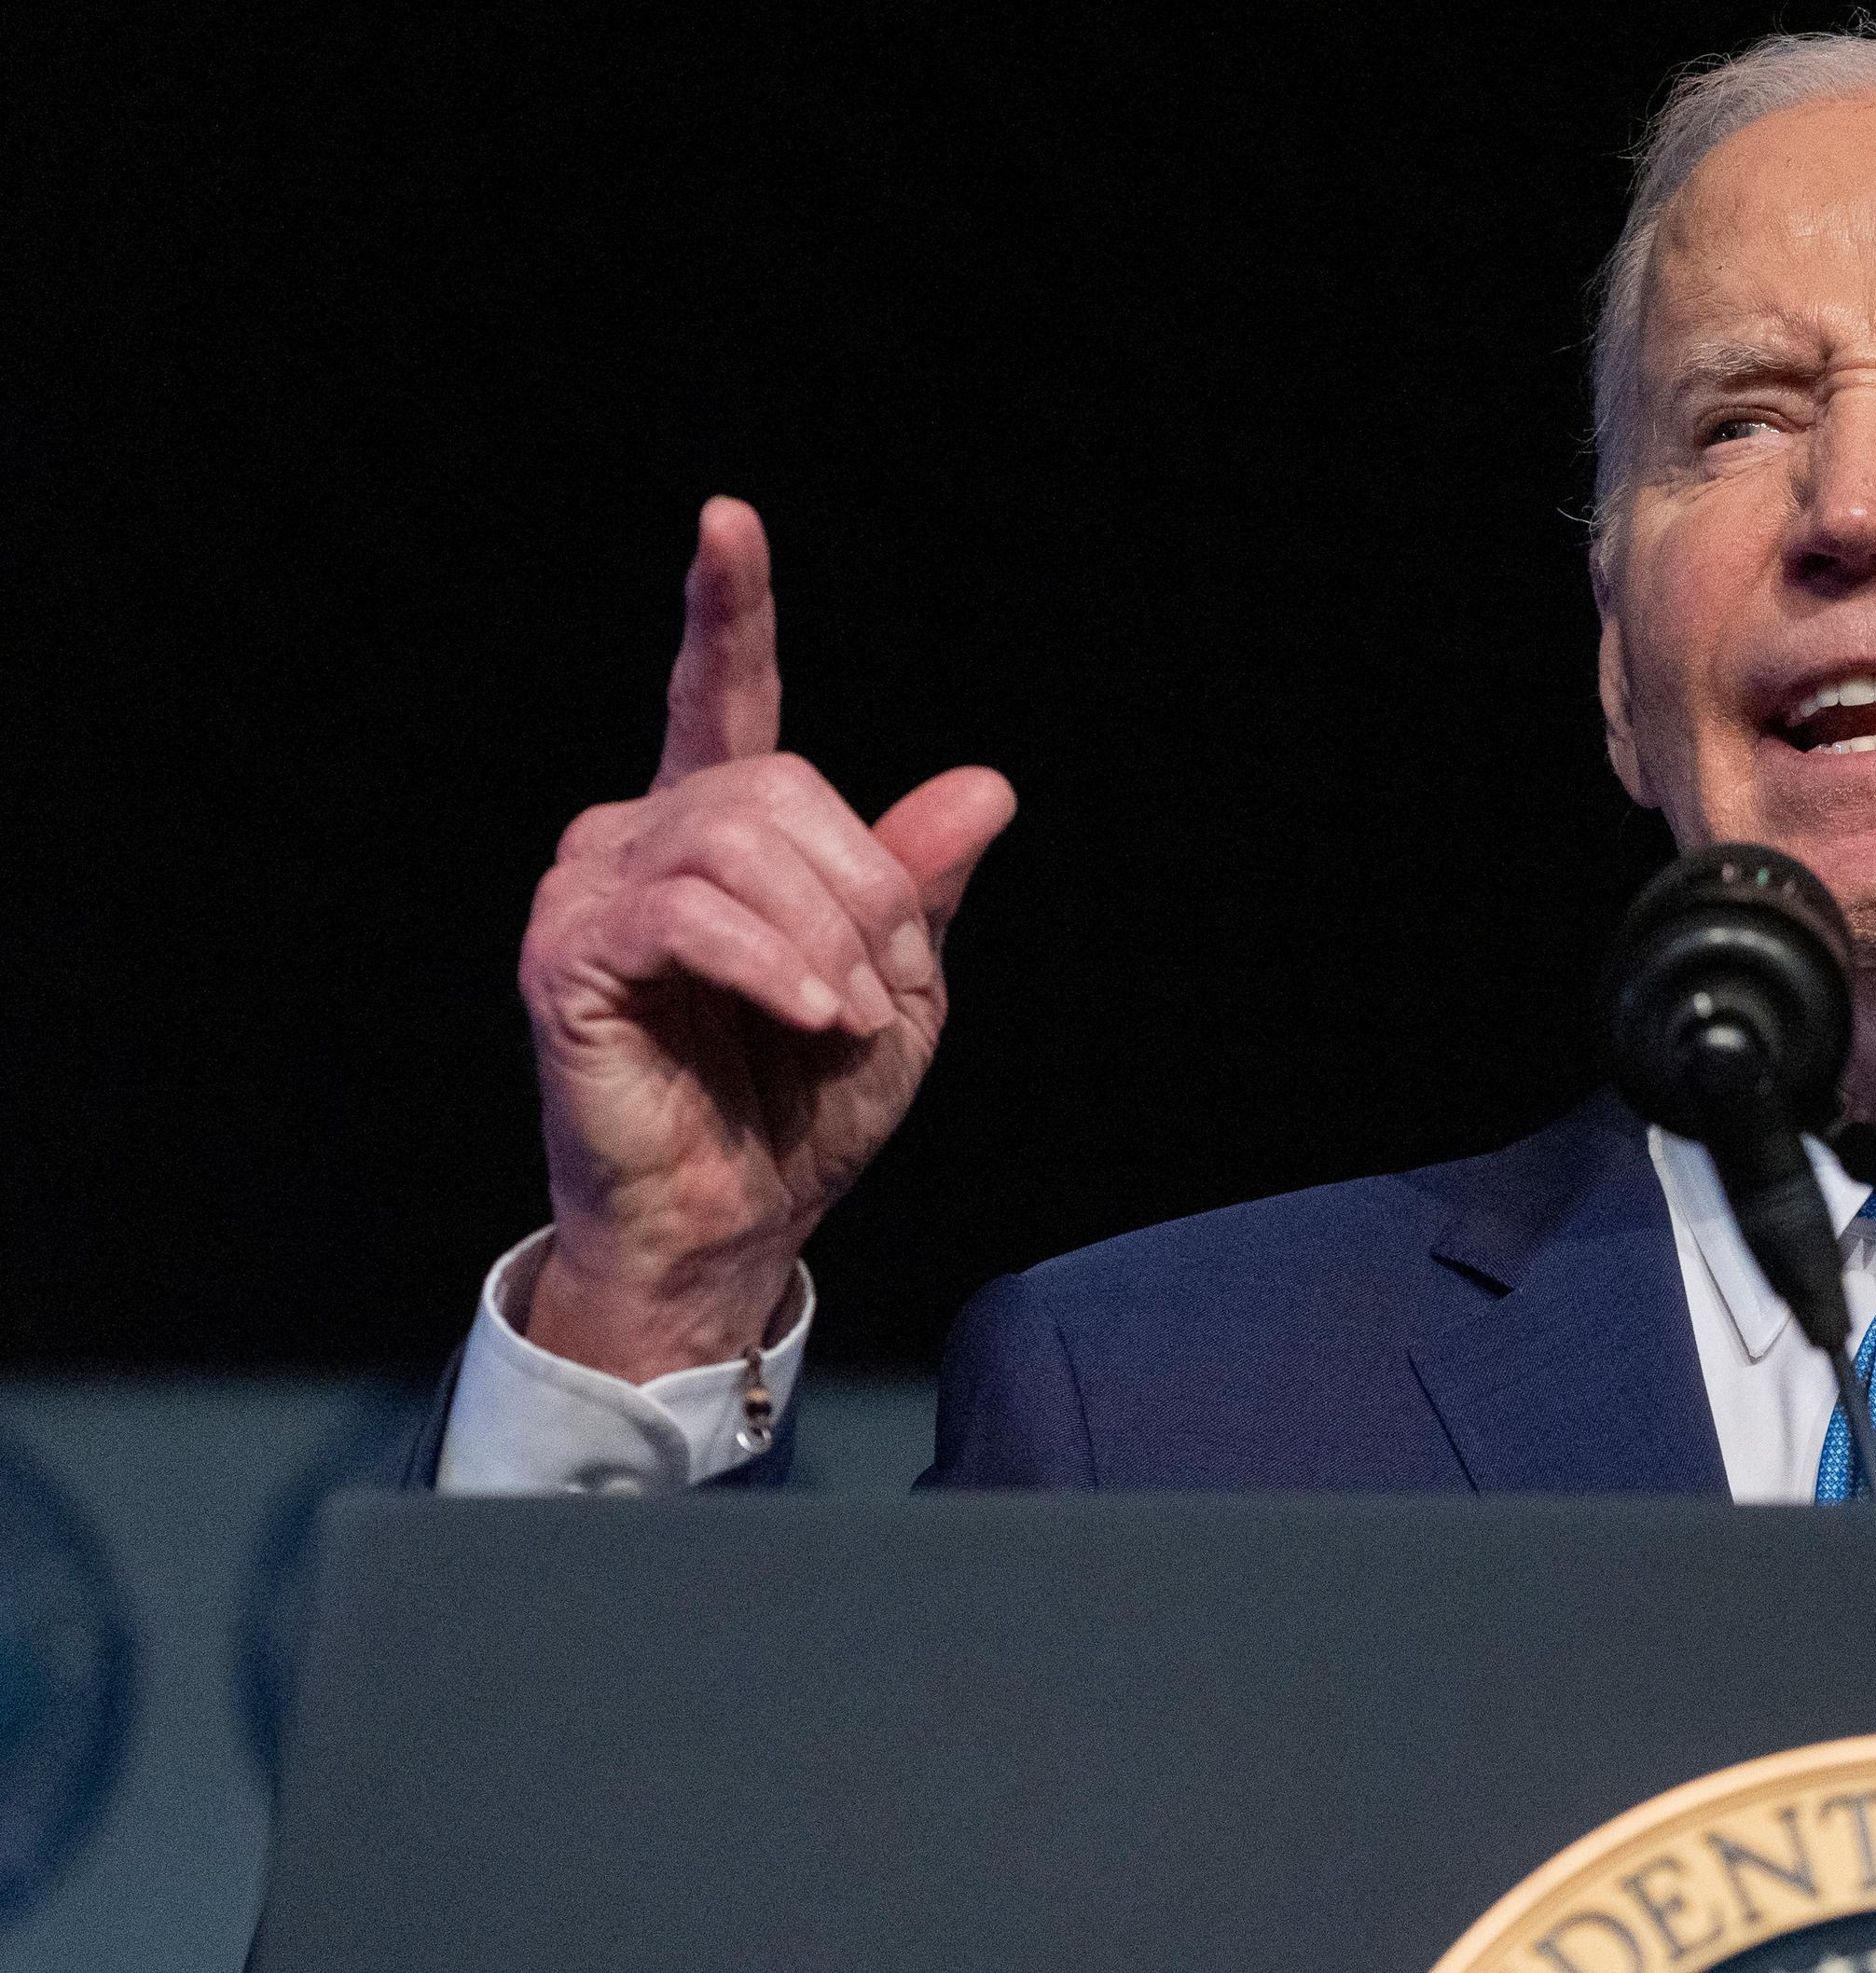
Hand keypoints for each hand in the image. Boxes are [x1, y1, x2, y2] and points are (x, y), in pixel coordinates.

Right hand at [514, 498, 1014, 1380]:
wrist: (732, 1224)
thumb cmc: (801, 1112)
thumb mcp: (902, 991)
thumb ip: (923, 889)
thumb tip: (983, 786)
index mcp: (718, 834)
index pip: (722, 697)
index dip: (728, 610)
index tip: (727, 520)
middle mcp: (638, 837)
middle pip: (774, 783)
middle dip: (859, 886)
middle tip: (879, 991)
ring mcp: (587, 886)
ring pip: (734, 839)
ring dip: (824, 935)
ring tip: (843, 1019)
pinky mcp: (566, 952)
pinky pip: (687, 911)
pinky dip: (772, 961)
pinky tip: (811, 1013)